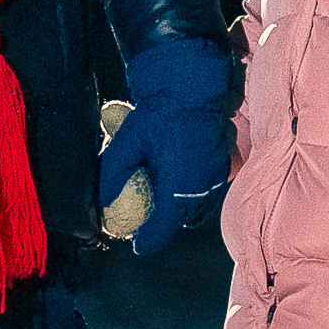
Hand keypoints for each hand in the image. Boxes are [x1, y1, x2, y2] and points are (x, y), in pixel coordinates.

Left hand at [100, 38, 230, 260]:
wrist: (192, 83)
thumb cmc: (160, 112)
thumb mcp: (128, 142)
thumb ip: (114, 175)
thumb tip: (103, 200)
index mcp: (180, 186)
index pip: (164, 227)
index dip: (149, 239)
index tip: (138, 244)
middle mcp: (203, 187)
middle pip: (182, 220)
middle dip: (164, 224)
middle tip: (145, 220)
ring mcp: (217, 176)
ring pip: (198, 207)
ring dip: (180, 210)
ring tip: (161, 201)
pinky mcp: (224, 164)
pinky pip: (208, 192)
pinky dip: (193, 195)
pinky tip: (178, 182)